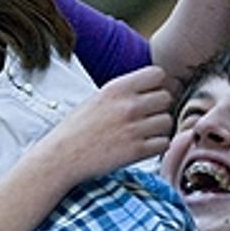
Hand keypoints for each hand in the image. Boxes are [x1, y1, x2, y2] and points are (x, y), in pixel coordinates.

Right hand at [35, 66, 174, 184]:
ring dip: (159, 128)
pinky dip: (156, 146)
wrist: (61, 157)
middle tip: (146, 117)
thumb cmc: (77, 128)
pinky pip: (163, 143)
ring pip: (167, 121)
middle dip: (159, 107)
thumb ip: (125, 91)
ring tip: (143, 133)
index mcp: (117, 88)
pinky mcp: (136, 151)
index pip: (158, 74)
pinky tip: (143, 146)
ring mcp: (134, 128)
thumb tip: (153, 88)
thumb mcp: (98, 98)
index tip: (149, 94)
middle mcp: (127, 105)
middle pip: (167, 98)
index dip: (157, 84)